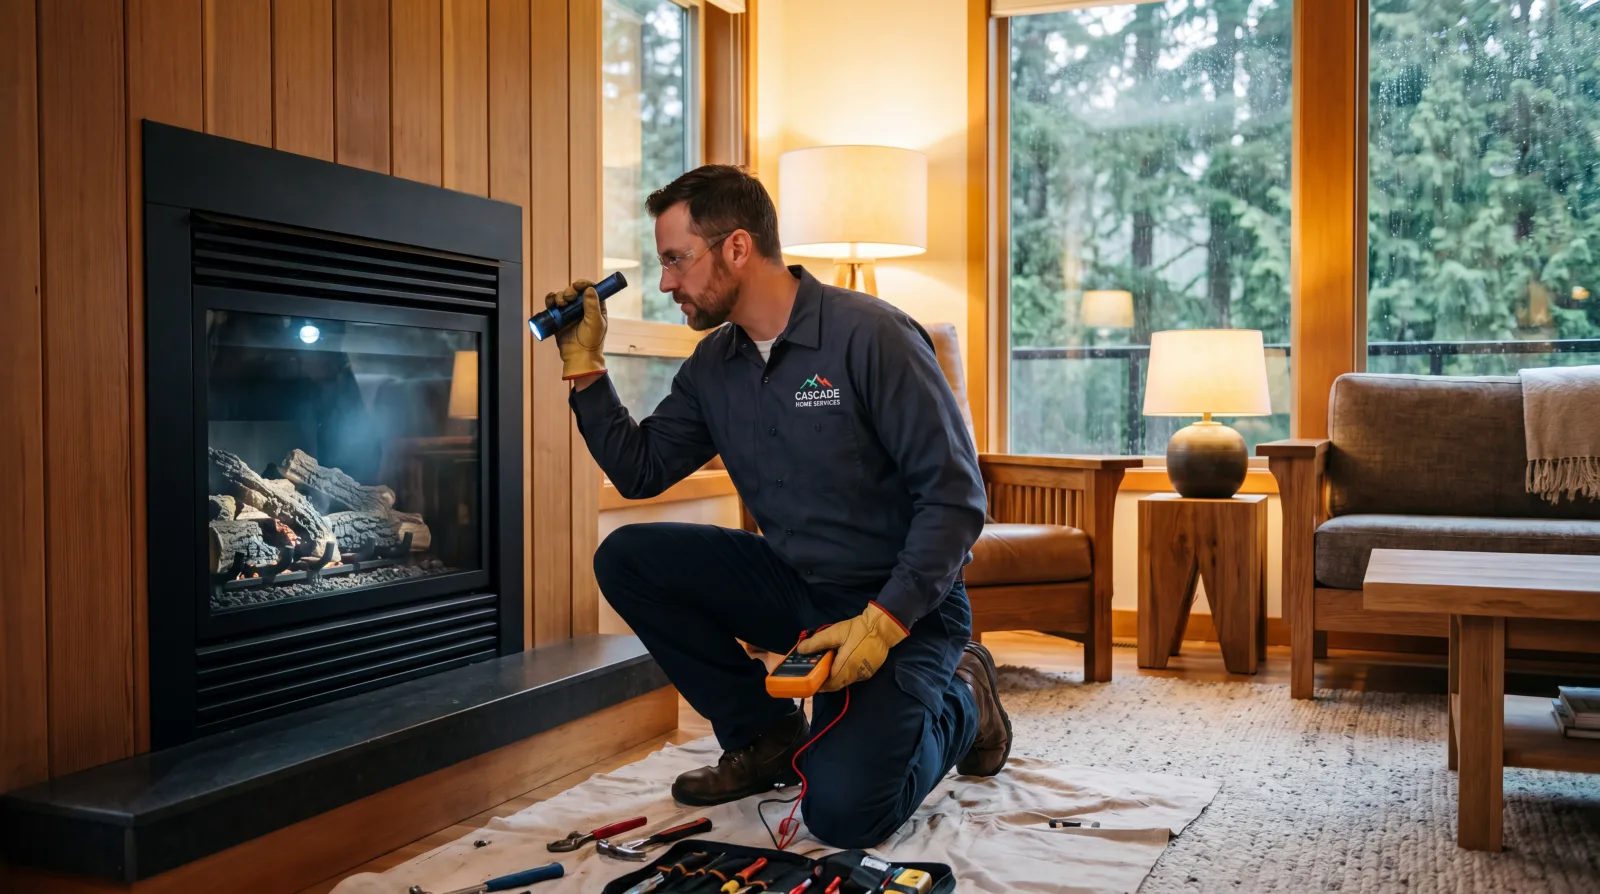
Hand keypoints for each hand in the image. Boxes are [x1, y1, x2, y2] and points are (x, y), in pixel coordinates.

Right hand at [544, 279, 606, 379]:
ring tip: (561, 303)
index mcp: (595, 307)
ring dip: (560, 295)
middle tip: (570, 297)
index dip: (584, 284)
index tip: (578, 285)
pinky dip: (550, 300)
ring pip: (562, 296)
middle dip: (570, 290)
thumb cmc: (591, 341)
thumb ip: (593, 306)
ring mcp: (570, 312)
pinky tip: (552, 303)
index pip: (590, 289)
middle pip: (574, 291)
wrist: (578, 356)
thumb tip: (589, 289)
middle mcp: (582, 307)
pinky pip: (553, 305)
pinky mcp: (559, 318)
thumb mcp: (595, 322)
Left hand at [795, 602, 909, 691]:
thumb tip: (800, 650)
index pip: (830, 684)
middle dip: (827, 681)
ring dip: (837, 677)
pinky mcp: (870, 671)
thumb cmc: (858, 630)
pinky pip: (855, 676)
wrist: (882, 627)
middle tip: (818, 672)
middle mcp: (855, 674)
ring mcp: (864, 674)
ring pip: (847, 681)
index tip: (810, 681)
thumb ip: (817, 642)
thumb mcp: (834, 633)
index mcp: (845, 667)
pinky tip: (843, 662)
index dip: (820, 685)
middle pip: (838, 684)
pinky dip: (846, 673)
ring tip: (829, 666)